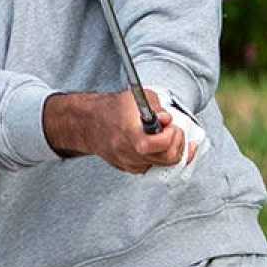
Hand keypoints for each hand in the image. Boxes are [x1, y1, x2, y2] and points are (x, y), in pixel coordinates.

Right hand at [44, 88, 195, 174]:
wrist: (89, 122)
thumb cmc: (114, 108)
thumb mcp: (139, 97)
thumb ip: (157, 108)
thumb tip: (168, 120)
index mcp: (132, 135)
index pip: (164, 145)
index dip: (173, 134)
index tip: (170, 124)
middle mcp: (130, 153)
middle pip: (169, 159)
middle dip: (177, 144)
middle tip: (172, 131)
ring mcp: (130, 163)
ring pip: (163, 164)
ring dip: (170, 150)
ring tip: (164, 136)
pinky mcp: (129, 168)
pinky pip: (152, 166)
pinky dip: (158, 157)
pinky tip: (156, 146)